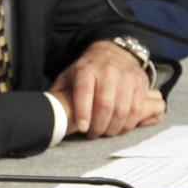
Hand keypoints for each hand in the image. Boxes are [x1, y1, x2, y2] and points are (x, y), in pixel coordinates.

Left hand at [50, 41, 164, 137]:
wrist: (113, 52)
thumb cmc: (87, 71)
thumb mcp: (68, 76)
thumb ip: (59, 93)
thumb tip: (46, 112)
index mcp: (86, 70)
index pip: (84, 92)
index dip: (83, 113)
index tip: (83, 129)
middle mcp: (108, 71)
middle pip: (105, 105)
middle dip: (99, 126)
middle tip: (93, 134)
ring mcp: (126, 77)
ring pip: (123, 110)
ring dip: (114, 128)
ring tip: (106, 132)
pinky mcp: (141, 83)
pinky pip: (137, 109)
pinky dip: (129, 123)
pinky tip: (120, 127)